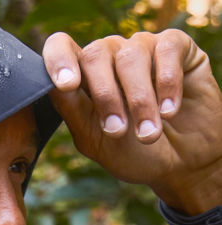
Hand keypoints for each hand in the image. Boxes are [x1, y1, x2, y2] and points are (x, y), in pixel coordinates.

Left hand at [43, 30, 221, 213]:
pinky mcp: (176, 48)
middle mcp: (111, 57)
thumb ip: (74, 113)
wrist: (180, 165)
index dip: (58, 60)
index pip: (61, 48)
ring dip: (139, 101)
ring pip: (130, 56)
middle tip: (117, 131)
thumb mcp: (97, 141)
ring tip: (148, 134)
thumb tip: (55, 87)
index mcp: (84, 77)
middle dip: (105, 96)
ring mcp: (143, 49)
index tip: (67, 85)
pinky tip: (169, 111)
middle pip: (95, 54)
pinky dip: (167, 83)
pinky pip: (166, 50)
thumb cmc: (133, 153)